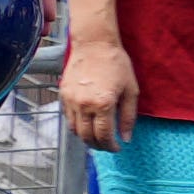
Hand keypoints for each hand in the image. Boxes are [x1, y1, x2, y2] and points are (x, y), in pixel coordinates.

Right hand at [60, 28, 135, 154]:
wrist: (94, 45)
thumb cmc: (116, 65)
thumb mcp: (131, 91)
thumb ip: (128, 117)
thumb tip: (125, 137)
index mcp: (103, 104)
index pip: (104, 135)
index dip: (111, 146)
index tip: (117, 148)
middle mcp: (84, 105)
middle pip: (87, 136)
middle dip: (98, 145)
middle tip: (107, 145)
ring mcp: (71, 100)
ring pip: (75, 129)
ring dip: (86, 137)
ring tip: (96, 137)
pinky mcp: (63, 94)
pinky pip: (68, 117)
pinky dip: (77, 125)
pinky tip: (87, 123)